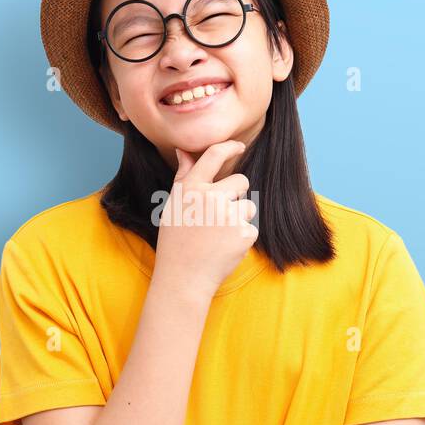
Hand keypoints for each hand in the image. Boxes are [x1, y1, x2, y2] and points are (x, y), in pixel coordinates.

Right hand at [153, 140, 258, 297]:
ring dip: (239, 217)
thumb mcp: (174, 206)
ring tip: (219, 235)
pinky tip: (224, 248)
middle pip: (241, 181)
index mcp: (191, 189)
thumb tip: (184, 151)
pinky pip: (250, 227)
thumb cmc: (175, 241)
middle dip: (236, 194)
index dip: (230, 147)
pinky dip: (241, 237)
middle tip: (219, 215)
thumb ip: (183, 177)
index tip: (239, 146)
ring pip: (248, 205)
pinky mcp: (244, 234)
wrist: (183, 278)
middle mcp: (210, 198)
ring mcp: (228, 216)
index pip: (214, 156)